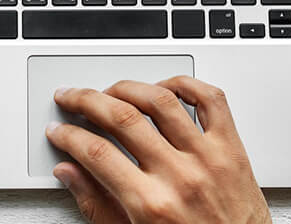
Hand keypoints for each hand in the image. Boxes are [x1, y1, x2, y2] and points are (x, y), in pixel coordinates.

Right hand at [46, 77, 271, 223]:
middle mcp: (180, 177)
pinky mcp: (232, 148)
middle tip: (71, 97)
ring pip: (160, 100)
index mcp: (152, 207)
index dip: (69, 136)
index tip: (58, 130)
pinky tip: (163, 86)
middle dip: (86, 101)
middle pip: (122, 118)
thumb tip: (69, 171)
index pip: (96, 153)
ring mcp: (208, 158)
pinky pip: (210, 100)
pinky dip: (185, 83)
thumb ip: (97, 205)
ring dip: (127, 87)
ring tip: (110, 91)